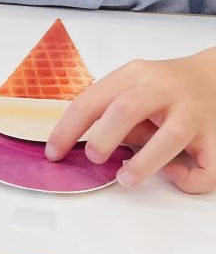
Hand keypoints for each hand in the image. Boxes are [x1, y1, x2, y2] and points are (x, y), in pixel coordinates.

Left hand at [44, 47, 215, 192]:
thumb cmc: (165, 87)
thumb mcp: (133, 85)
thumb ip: (109, 110)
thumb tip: (76, 145)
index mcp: (136, 76)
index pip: (92, 100)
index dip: (68, 129)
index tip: (54, 153)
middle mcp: (165, 91)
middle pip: (127, 109)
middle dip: (103, 137)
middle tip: (93, 157)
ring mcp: (194, 113)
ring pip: (171, 136)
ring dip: (143, 163)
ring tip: (125, 178)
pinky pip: (207, 166)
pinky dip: (188, 178)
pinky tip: (174, 174)